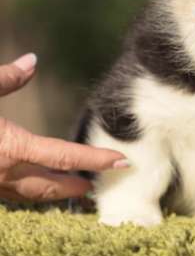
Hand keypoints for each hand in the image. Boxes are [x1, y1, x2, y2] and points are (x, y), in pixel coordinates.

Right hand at [0, 54, 128, 201]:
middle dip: (75, 187)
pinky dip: (28, 191)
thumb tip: (32, 60)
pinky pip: (10, 194)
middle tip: (98, 185)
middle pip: (49, 186)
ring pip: (28, 195)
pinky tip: (32, 182)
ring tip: (72, 189)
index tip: (122, 161)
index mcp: (11, 147)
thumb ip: (8, 78)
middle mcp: (3, 172)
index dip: (95, 159)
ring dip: (52, 193)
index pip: (63, 156)